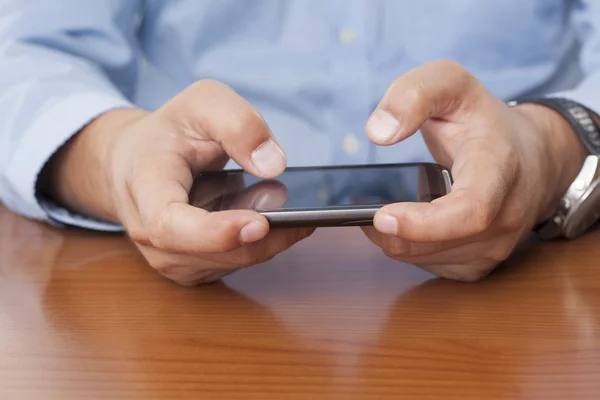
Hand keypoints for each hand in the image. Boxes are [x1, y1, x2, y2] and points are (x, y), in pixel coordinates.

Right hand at [45, 80, 313, 284]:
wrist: (137, 162)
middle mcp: (151, 236)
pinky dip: (263, 240)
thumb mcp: (202, 104)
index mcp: (145, 190)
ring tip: (279, 197)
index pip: (171, 226)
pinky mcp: (193, 266)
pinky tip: (270, 212)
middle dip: (268, 233)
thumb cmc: (169, 133)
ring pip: (235, 261)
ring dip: (269, 235)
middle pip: (218, 252)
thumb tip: (273, 165)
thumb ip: (237, 124)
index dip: (216, 232)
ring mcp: (171, 258)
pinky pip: (238, 261)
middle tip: (300, 205)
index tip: (260, 223)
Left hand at [364, 60, 587, 281]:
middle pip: (440, 244)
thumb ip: (414, 95)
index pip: (469, 211)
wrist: (533, 154)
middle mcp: (506, 215)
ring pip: (431, 260)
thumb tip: (378, 132)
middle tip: (360, 211)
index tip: (381, 217)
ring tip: (379, 212)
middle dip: (392, 234)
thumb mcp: (451, 83)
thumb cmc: (485, 120)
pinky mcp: (484, 262)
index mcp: (499, 169)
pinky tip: (404, 226)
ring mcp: (498, 244)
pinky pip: (435, 266)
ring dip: (397, 242)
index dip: (423, 223)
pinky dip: (411, 250)